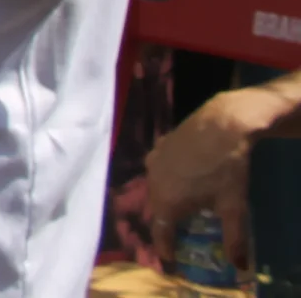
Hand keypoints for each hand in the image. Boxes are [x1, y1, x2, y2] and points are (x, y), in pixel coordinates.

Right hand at [146, 79, 300, 266]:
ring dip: (167, 198)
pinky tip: (183, 175)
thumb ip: (234, 239)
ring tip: (183, 204)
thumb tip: (240, 267)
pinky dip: (168, 177)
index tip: (169, 261)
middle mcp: (153, 182)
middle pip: (157, 210)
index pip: (160, 233)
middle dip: (167, 223)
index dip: (164, 249)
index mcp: (167, 201)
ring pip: (156, 187)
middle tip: (180, 232)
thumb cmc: (227, 169)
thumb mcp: (234, 207)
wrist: (222, 125)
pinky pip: (159, 168)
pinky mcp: (159, 145)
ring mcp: (154, 161)